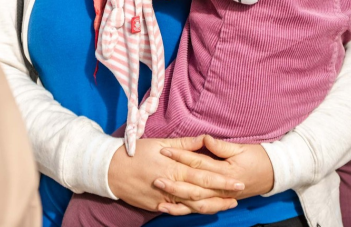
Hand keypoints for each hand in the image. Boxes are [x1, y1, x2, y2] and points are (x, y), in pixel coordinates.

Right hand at [107, 136, 243, 212]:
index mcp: (174, 167)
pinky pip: (177, 211)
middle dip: (223, 192)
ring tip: (228, 204)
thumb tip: (204, 139)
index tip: (238, 179)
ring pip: (192, 204)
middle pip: (202, 191)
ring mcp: (164, 198)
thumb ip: (184, 144)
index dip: (222, 178)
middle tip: (239, 192)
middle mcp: (171, 184)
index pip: (203, 174)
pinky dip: (192, 211)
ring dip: (212, 205)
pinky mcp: (156, 206)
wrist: (110, 170)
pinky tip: (204, 210)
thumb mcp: (159, 143)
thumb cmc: (135, 152)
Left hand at [154, 135, 274, 215]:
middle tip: (156, 177)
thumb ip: (220, 146)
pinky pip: (200, 209)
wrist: (273, 175)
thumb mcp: (241, 148)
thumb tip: (204, 138)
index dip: (181, 156)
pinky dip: (184, 210)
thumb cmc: (257, 158)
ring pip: (196, 202)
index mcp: (226, 171)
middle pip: (194, 186)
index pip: (199, 163)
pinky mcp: (219, 201)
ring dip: (176, 200)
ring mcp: (220, 197)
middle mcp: (222, 188)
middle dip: (174, 183)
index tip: (164, 150)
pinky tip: (168, 209)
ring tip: (159, 196)